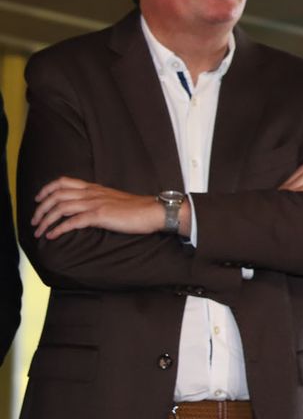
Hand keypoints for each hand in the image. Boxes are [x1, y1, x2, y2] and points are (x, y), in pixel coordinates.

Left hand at [32, 177, 164, 239]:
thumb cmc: (136, 208)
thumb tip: (84, 209)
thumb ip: (97, 200)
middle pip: (57, 194)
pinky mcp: (100, 215)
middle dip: (41, 208)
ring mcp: (95, 203)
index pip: (63, 181)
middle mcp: (91, 193)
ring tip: (39, 231)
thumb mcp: (112, 199)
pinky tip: (52, 236)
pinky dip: (59, 229)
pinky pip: (72, 222)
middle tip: (34, 221)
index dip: (47, 189)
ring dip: (46, 220)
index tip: (38, 199)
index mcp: (94, 188)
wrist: (152, 211)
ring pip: (61, 208)